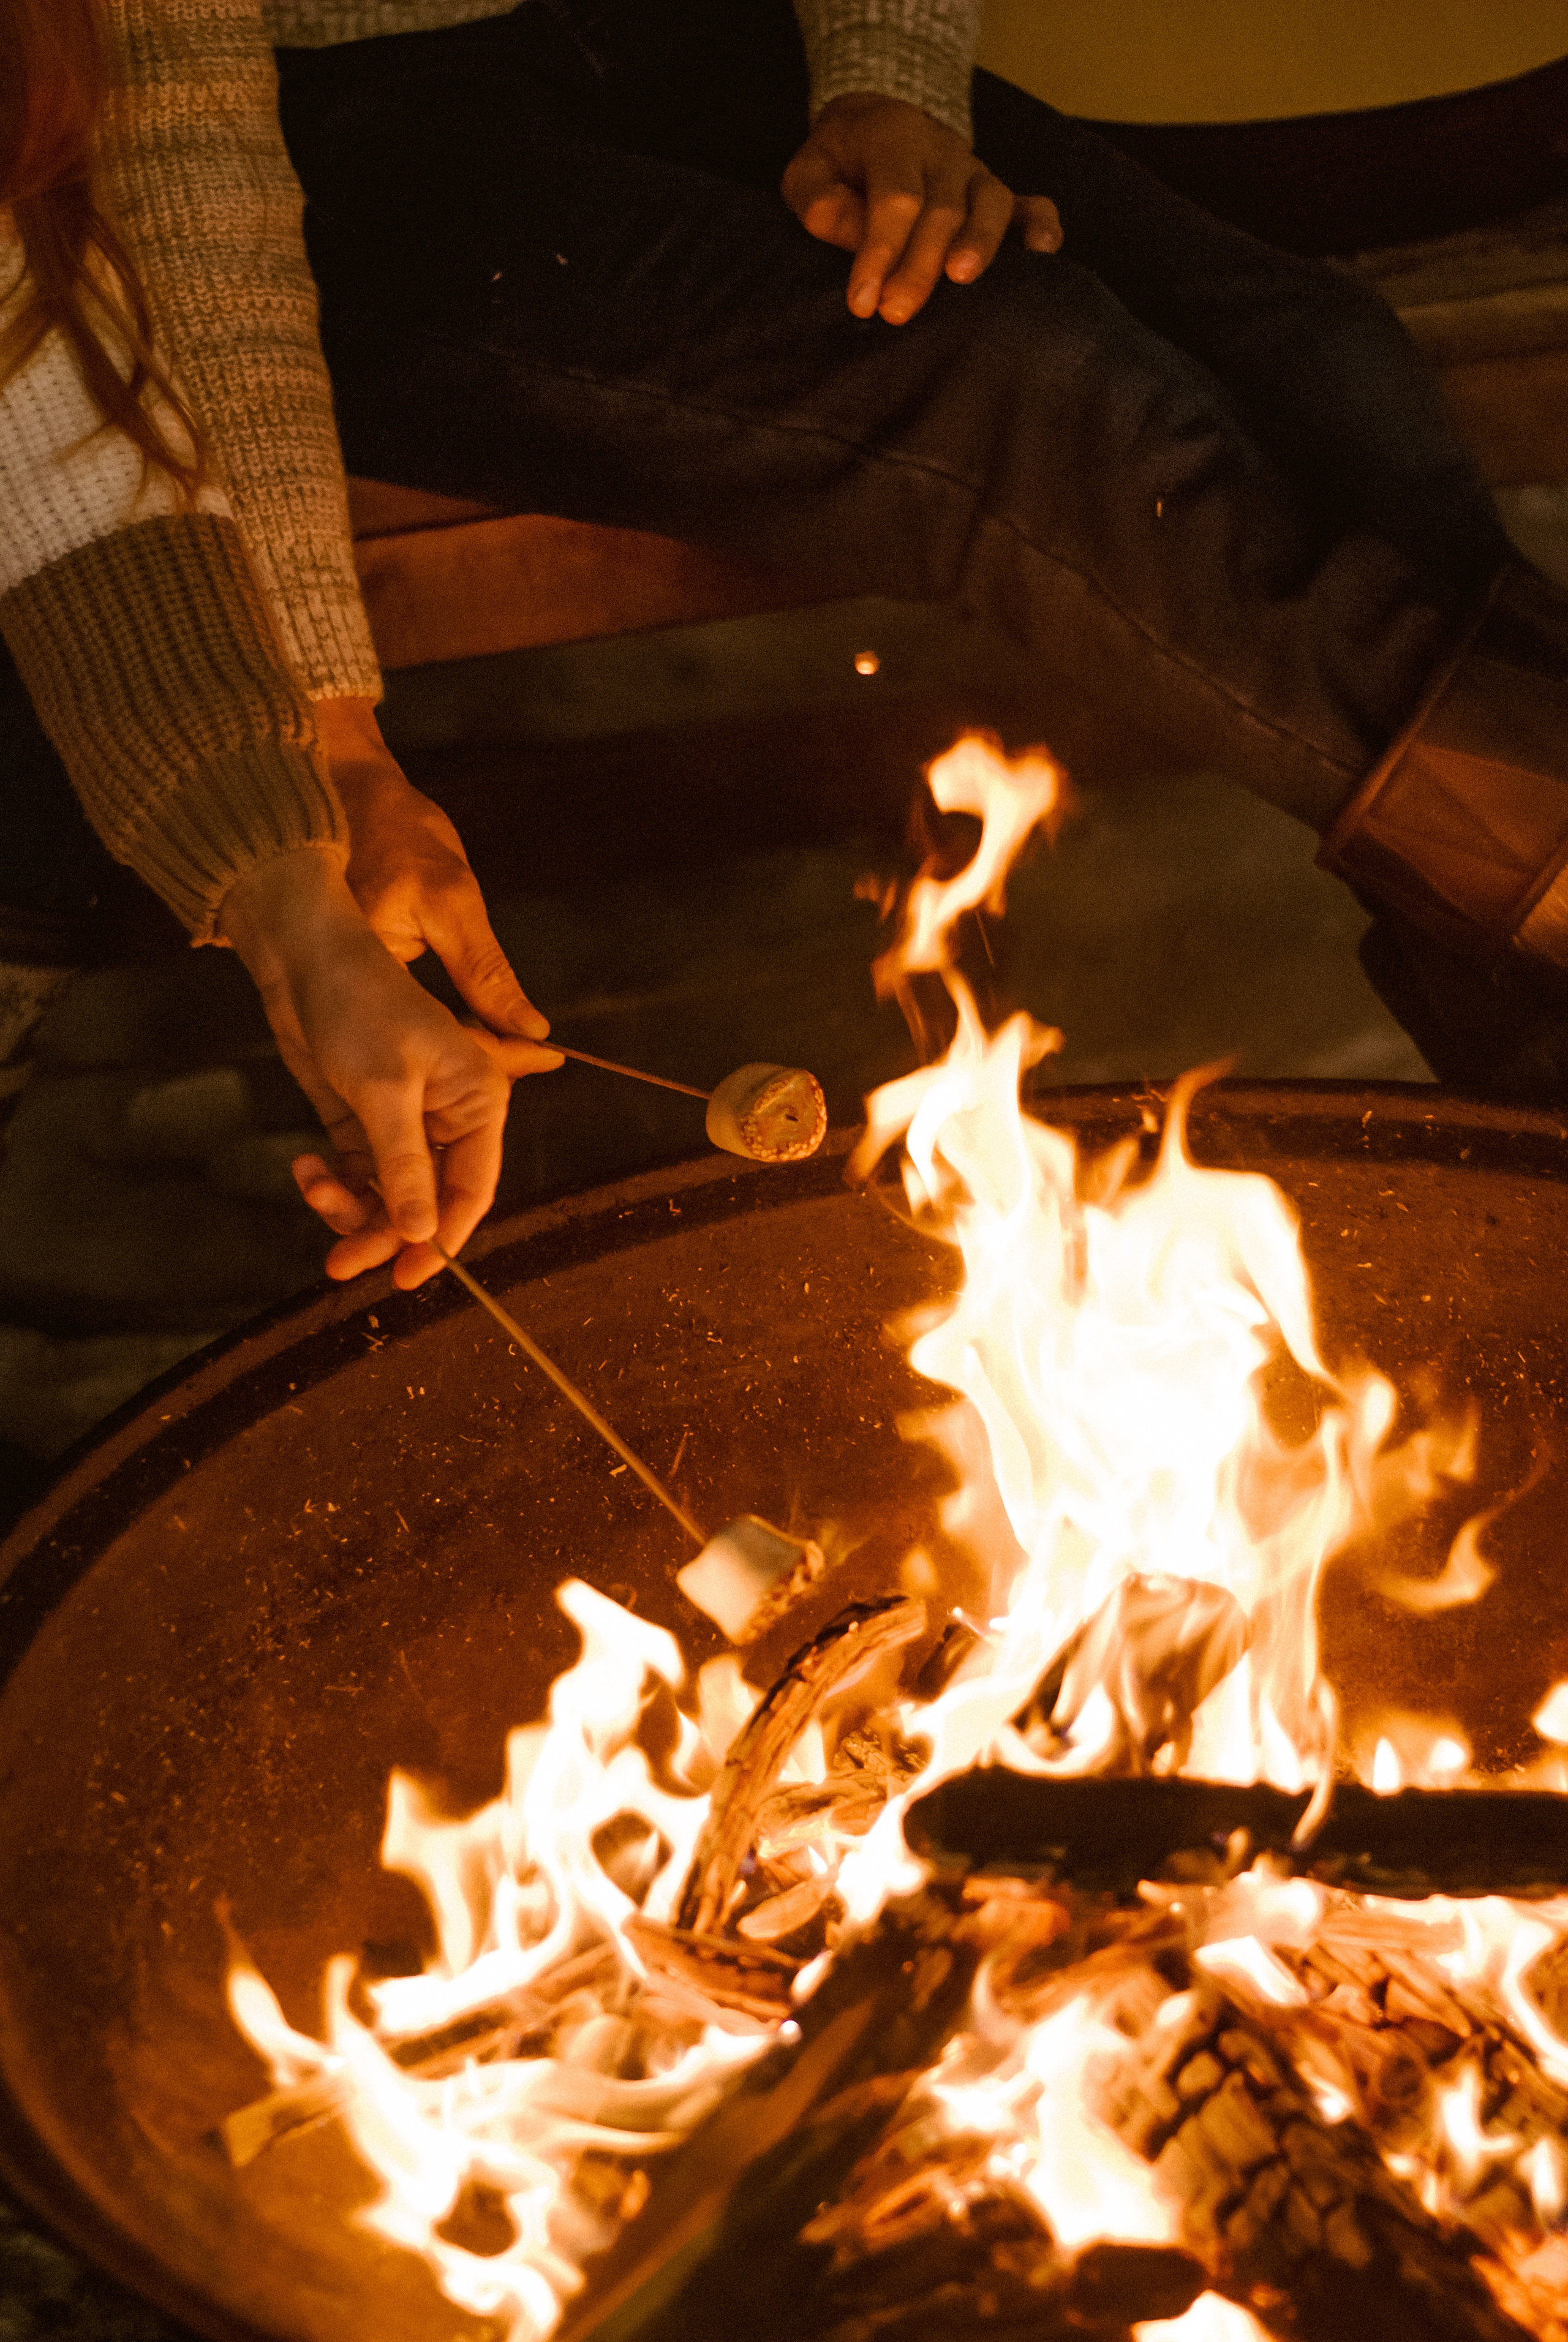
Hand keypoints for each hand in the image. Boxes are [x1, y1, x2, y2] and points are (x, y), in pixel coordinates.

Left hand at [220, 851, 559, 1290]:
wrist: (303, 961)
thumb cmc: (358, 1005)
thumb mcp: (383, 1089)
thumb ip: (405, 1166)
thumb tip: (421, 1234)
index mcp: (477, 1101)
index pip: (472, 1189)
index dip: (441, 1238)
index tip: (405, 1277)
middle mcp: (449, 1117)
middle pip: (428, 1202)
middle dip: (384, 1232)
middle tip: (341, 1263)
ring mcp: (405, 1122)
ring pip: (390, 1196)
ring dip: (352, 1209)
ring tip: (315, 1191)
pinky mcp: (364, 1121)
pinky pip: (358, 1175)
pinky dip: (332, 1183)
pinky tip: (306, 1168)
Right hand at [317, 696, 546, 1048]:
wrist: (344, 791)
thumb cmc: (395, 829)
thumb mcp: (451, 897)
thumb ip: (485, 972)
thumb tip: (531, 1030)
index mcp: (357, 976)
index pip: (433, 1042)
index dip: (493, 1056)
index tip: (543, 1057)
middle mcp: (335, 997)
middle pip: (419, 1055)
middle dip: (479, 1059)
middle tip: (537, 1055)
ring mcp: (334, 995)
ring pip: (411, 1043)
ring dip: (460, 1047)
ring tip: (514, 1047)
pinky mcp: (343, 987)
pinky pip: (396, 1023)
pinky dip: (434, 1028)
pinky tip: (470, 1025)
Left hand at [781, 94, 1060, 325]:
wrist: (878, 124)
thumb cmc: (840, 163)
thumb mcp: (809, 169)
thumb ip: (814, 194)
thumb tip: (831, 221)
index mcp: (894, 139)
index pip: (895, 199)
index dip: (880, 251)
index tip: (862, 302)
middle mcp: (941, 152)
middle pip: (941, 209)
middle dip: (920, 265)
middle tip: (896, 313)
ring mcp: (974, 171)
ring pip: (989, 204)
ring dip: (980, 243)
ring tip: (962, 280)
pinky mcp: (996, 192)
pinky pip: (1029, 205)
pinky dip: (1041, 226)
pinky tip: (1044, 252)